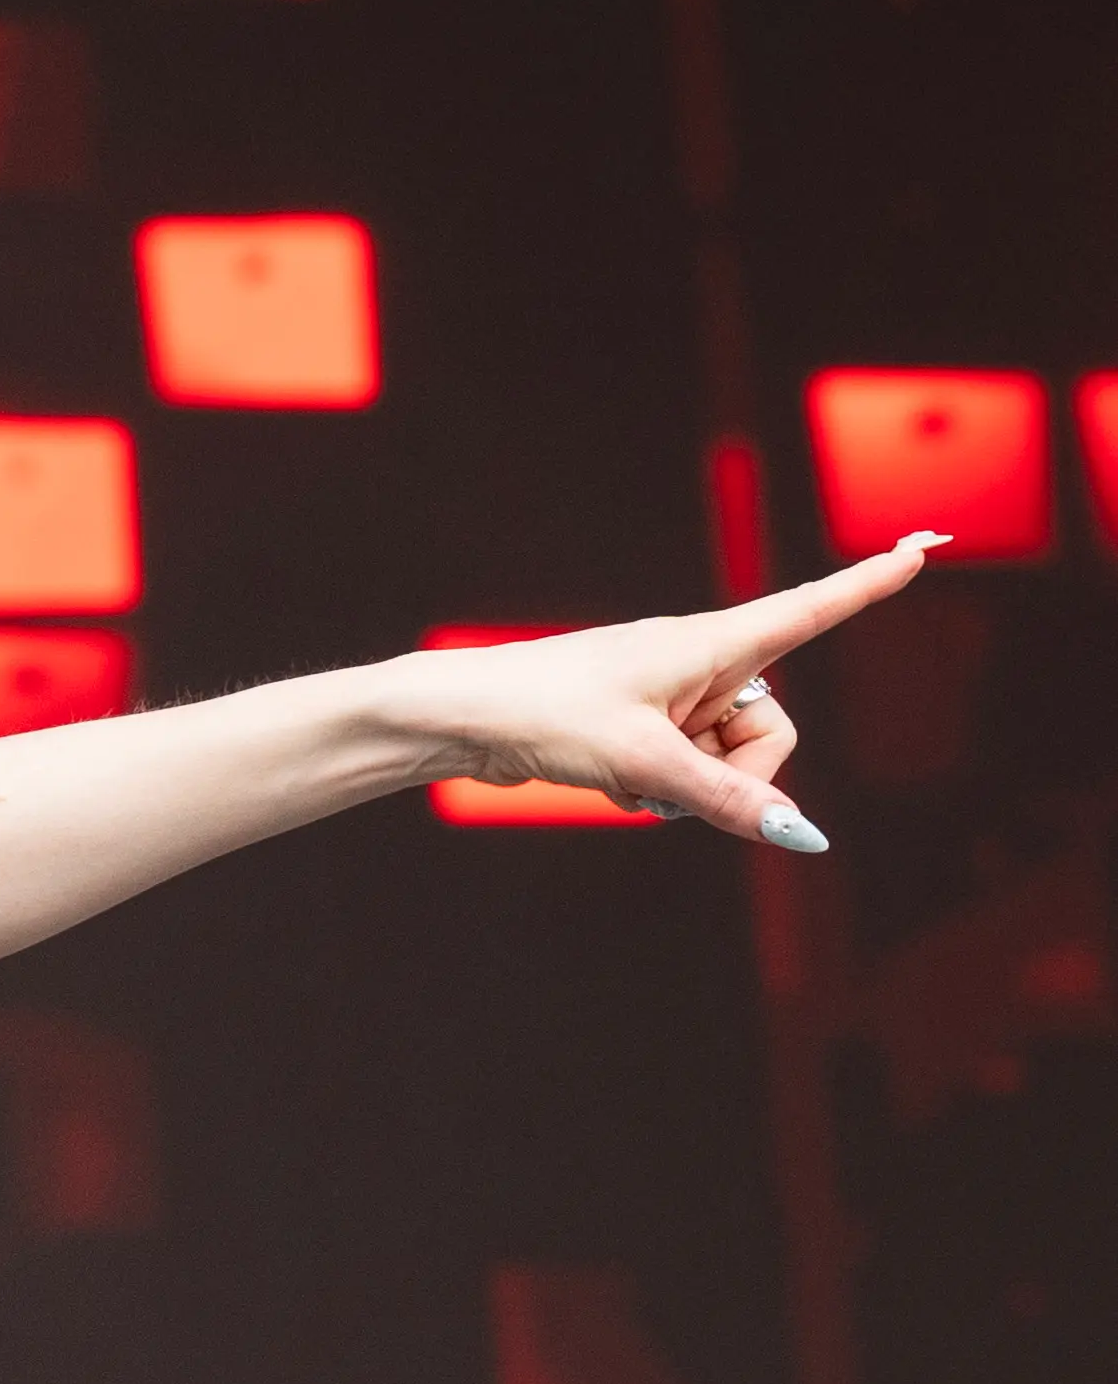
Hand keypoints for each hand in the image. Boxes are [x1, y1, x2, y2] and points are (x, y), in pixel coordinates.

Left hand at [397, 538, 940, 849]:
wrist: (462, 717)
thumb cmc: (548, 715)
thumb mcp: (645, 762)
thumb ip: (728, 799)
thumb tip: (801, 835)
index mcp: (712, 642)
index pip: (812, 609)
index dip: (868, 584)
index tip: (921, 548)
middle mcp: (699, 661)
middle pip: (768, 729)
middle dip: (740, 772)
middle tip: (676, 787)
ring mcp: (670, 694)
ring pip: (724, 758)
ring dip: (691, 786)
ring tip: (629, 781)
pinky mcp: (641, 724)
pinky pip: (683, 769)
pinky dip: (659, 789)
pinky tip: (612, 787)